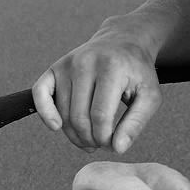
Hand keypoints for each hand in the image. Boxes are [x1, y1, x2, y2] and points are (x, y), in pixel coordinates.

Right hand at [32, 23, 161, 154]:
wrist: (123, 41)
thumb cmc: (137, 72)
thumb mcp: (150, 95)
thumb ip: (136, 123)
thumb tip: (117, 148)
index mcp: (111, 68)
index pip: (101, 116)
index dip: (105, 138)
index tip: (113, 144)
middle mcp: (85, 63)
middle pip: (79, 117)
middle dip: (90, 139)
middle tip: (102, 143)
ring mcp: (67, 64)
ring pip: (63, 112)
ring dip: (74, 134)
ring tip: (91, 138)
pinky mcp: (55, 68)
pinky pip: (40, 94)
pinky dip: (45, 114)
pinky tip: (57, 127)